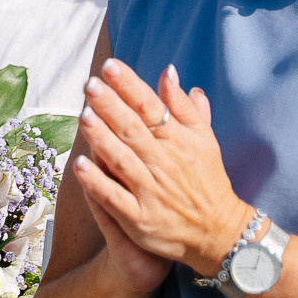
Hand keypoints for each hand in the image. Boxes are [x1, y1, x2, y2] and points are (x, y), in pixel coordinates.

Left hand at [72, 58, 251, 279]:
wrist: (219, 231)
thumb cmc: (207, 180)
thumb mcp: (204, 139)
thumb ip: (183, 107)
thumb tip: (167, 72)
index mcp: (178, 141)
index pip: (150, 107)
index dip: (130, 86)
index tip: (110, 66)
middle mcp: (164, 163)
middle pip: (133, 130)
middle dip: (110, 106)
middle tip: (89, 84)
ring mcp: (151, 192)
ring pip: (122, 160)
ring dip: (101, 138)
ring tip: (83, 116)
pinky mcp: (140, 219)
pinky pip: (114, 198)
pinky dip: (97, 183)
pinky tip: (78, 165)